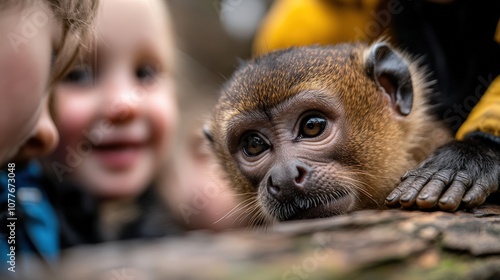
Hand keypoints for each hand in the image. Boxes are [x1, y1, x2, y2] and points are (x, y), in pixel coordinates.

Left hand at [385, 135, 499, 210]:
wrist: (481, 149)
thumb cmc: (451, 162)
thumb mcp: (433, 165)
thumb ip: (418, 174)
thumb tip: (400, 180)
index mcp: (432, 169)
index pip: (416, 179)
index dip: (404, 190)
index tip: (392, 202)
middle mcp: (447, 171)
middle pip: (435, 181)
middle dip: (426, 192)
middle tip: (417, 203)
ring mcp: (466, 175)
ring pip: (458, 184)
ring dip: (451, 195)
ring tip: (443, 205)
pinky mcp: (484, 180)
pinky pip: (479, 187)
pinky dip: (474, 194)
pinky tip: (468, 202)